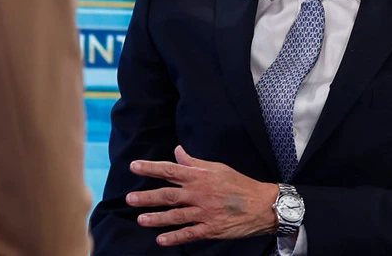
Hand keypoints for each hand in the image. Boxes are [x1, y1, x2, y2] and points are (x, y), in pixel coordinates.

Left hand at [126, 146, 278, 246]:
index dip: (151, 168)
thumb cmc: (240, 183)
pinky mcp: (211, 229)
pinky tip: (161, 240)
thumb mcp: (217, 167)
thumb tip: (177, 151)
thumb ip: (195, 162)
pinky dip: (174, 237)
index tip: (134, 166)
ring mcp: (204, 213)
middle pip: (168, 195)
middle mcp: (199, 194)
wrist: (262, 204)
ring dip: (156, 218)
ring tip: (140, 220)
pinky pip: (189, 234)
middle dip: (147, 197)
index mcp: (200, 177)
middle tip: (129, 198)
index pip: (170, 170)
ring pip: (175, 216)